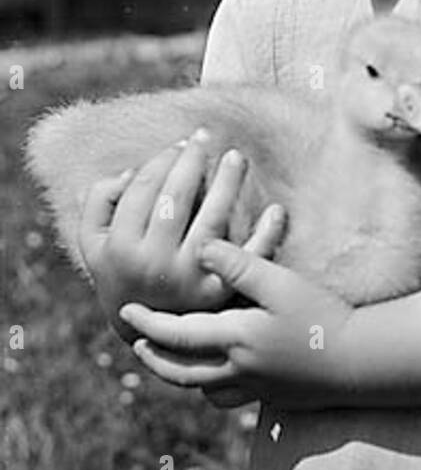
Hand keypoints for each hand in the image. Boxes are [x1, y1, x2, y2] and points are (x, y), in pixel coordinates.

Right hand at [77, 138, 283, 337]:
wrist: (147, 331)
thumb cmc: (122, 270)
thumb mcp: (94, 241)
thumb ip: (99, 201)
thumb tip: (131, 171)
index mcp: (122, 248)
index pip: (146, 188)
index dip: (163, 160)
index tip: (179, 145)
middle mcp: (154, 263)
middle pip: (177, 197)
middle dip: (193, 161)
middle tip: (205, 138)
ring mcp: (188, 278)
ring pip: (213, 218)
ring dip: (228, 182)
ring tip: (236, 157)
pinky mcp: (219, 292)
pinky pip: (247, 257)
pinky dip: (266, 233)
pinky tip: (276, 209)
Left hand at [118, 237, 355, 410]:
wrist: (359, 361)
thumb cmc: (322, 316)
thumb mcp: (281, 282)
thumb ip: (240, 264)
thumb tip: (202, 247)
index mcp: (235, 338)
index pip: (177, 334)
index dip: (148, 323)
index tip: (127, 311)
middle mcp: (236, 369)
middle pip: (179, 370)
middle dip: (153, 356)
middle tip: (136, 341)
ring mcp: (254, 388)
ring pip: (200, 388)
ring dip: (178, 374)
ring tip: (170, 356)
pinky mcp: (270, 396)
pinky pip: (226, 399)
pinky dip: (210, 388)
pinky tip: (214, 375)